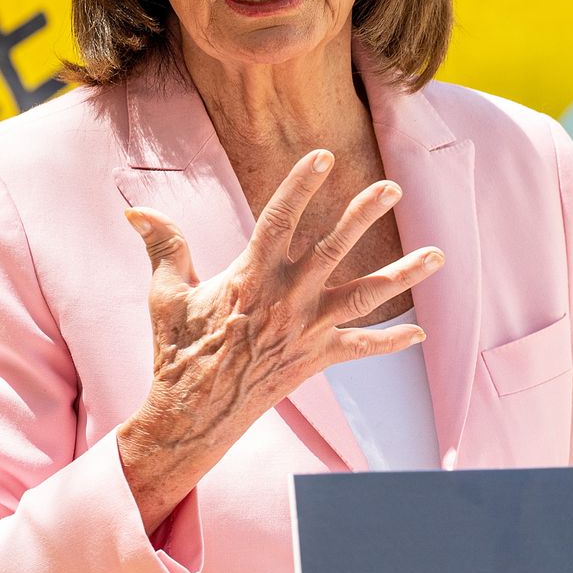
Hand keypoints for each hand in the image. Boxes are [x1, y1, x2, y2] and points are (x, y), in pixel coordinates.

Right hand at [117, 148, 443, 532]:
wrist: (194, 416)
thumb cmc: (178, 353)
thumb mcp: (166, 296)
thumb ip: (163, 247)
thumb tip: (134, 210)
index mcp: (251, 277)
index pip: (280, 219)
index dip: (300, 185)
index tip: (322, 155)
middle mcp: (287, 299)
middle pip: (334, 249)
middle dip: (363, 215)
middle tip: (392, 187)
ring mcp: (307, 330)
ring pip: (364, 295)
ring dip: (403, 275)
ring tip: (438, 255)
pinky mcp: (317, 359)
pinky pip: (361, 349)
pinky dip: (391, 342)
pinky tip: (419, 333)